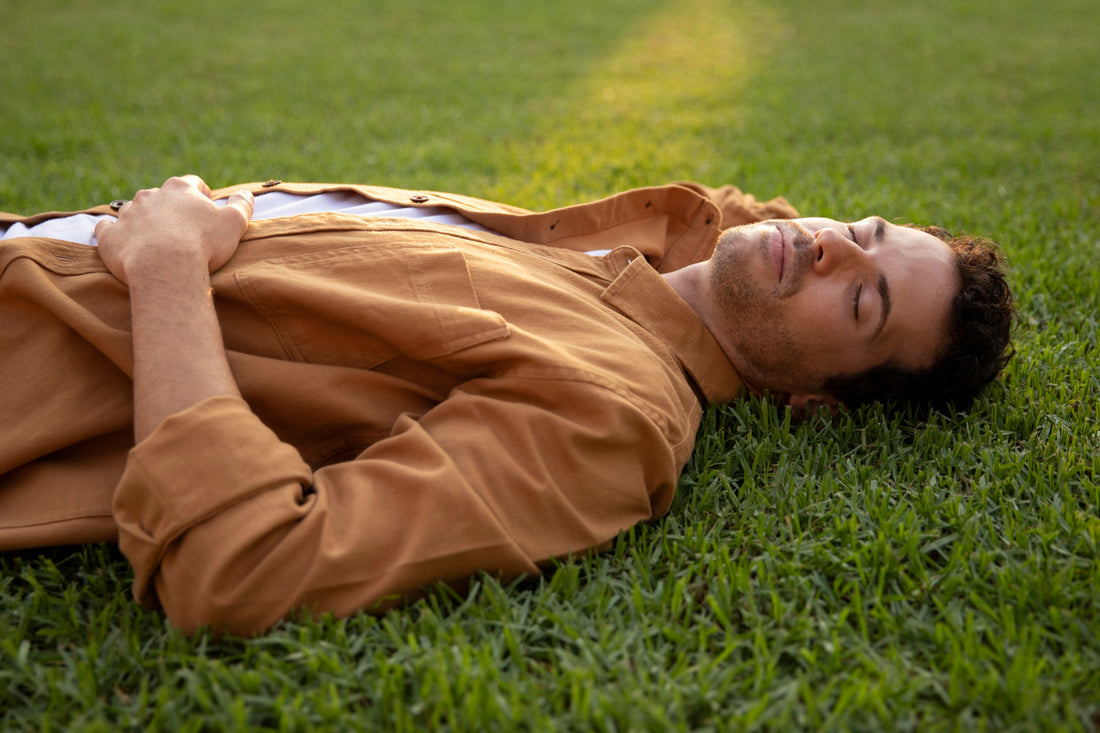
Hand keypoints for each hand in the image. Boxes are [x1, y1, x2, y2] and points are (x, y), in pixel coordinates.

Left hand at [95, 175, 253, 284]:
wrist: (165, 267)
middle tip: (182, 231)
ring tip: (155, 242)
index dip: (201, 195)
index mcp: (179, 189)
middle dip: (171, 210)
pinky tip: (122, 242)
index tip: (206, 208)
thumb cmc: (203, 244)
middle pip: (162, 197)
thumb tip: (246, 194)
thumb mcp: (234, 223)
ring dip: (144, 222)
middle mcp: (150, 195)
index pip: (192, 184)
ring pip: (134, 212)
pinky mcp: (109, 236)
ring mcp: (127, 215)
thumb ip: (242, 205)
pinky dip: (113, 233)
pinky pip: (106, 229)